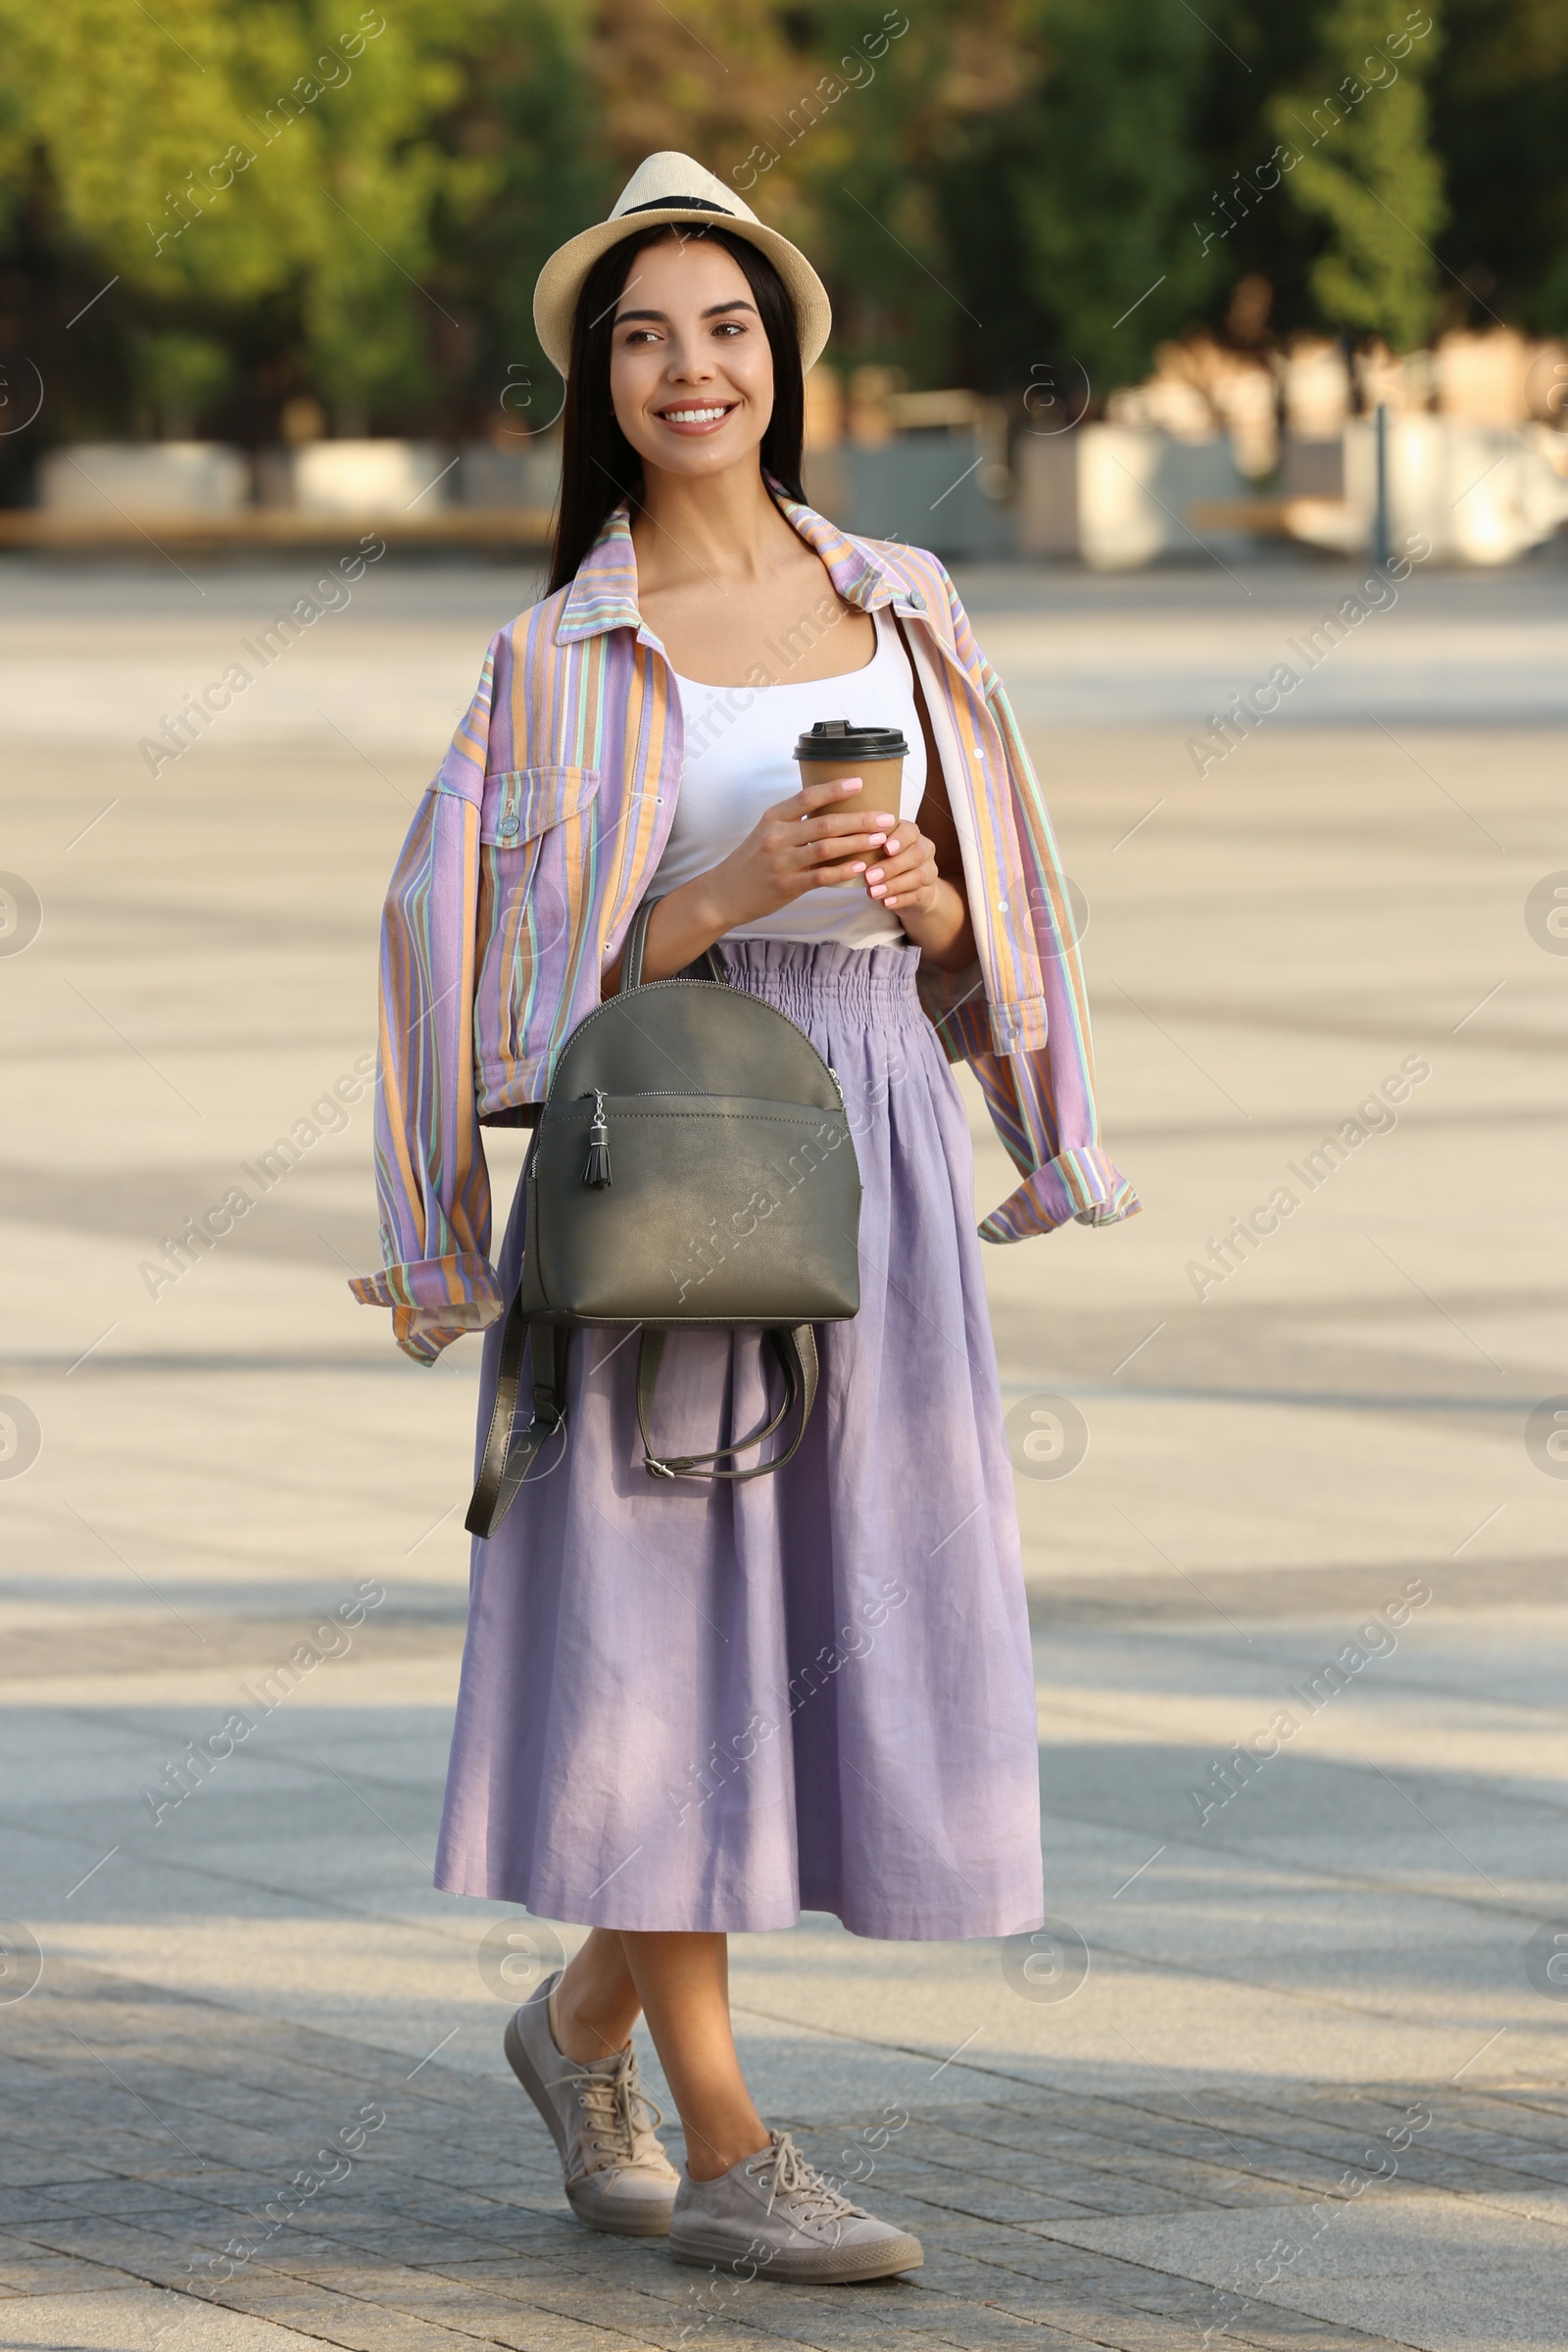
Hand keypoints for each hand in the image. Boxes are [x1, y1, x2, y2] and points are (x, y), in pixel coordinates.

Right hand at [706, 773, 898, 928]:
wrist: (724, 893)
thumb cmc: (751, 861)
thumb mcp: (766, 832)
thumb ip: (794, 821)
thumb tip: (831, 809)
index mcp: (773, 818)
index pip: (808, 797)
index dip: (835, 789)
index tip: (860, 783)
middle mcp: (777, 837)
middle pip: (826, 823)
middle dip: (860, 819)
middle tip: (885, 817)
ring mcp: (782, 862)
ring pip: (827, 848)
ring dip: (857, 842)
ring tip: (880, 839)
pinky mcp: (787, 885)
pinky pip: (821, 876)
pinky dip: (843, 870)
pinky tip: (860, 866)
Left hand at [863, 823, 939, 915]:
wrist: (910, 888)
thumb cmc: (888, 861)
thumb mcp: (878, 849)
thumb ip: (870, 844)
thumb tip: (850, 843)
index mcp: (912, 835)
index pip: (910, 831)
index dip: (900, 839)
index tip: (885, 848)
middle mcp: (924, 851)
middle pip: (915, 855)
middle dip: (891, 866)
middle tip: (869, 877)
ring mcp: (929, 873)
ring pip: (917, 877)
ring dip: (893, 885)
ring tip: (873, 892)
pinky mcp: (928, 893)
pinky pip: (917, 896)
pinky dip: (900, 900)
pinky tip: (885, 903)